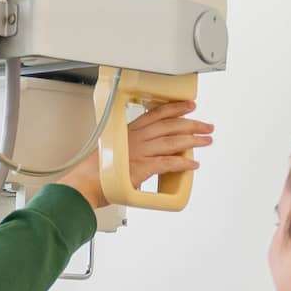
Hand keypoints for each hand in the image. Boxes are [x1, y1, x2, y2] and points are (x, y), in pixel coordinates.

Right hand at [58, 100, 213, 208]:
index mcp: (128, 132)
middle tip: (206, 126)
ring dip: (192, 141)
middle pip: (169, 126)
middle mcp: (135, 139)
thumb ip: (129, 152)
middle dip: (191, 124)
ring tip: (206, 141)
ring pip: (172, 142)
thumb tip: (142, 158)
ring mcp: (139, 152)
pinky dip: (183, 163)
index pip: (155, 114)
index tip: (188, 106)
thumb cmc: (94, 173)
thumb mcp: (112, 153)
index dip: (174, 108)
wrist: (84, 184)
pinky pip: (169, 163)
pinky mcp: (142, 167)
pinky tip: (193, 164)